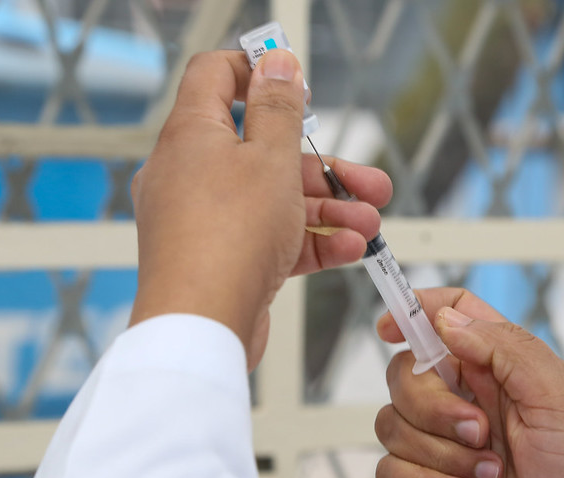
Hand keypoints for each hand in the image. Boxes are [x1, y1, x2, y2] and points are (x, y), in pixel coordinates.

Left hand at [129, 49, 391, 368]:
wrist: (201, 328)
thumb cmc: (226, 240)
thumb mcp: (269, 159)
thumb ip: (279, 109)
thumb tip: (276, 63)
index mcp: (193, 134)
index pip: (217, 76)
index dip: (258, 72)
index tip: (297, 87)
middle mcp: (193, 173)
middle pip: (265, 150)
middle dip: (325, 168)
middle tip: (367, 181)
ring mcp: (208, 218)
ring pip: (275, 199)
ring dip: (329, 211)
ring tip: (370, 224)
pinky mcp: (224, 256)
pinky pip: (269, 237)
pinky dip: (309, 241)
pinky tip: (348, 248)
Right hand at [374, 288, 563, 477]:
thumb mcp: (563, 396)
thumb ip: (505, 346)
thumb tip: (446, 318)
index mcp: (502, 370)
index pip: (450, 319)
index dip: (415, 313)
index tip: (390, 327)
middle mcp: (470, 402)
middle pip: (406, 374)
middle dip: (431, 405)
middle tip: (477, 429)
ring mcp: (448, 446)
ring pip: (392, 424)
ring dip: (438, 454)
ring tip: (487, 475)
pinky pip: (391, 473)